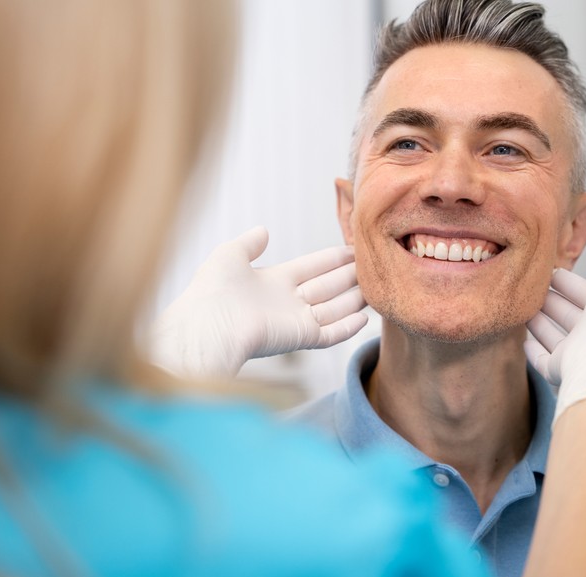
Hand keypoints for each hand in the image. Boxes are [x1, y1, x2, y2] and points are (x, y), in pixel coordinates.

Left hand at [149, 226, 367, 376]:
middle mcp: (287, 301)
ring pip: (334, 308)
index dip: (332, 258)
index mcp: (272, 280)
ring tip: (377, 286)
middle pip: (327, 285)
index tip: (353, 248)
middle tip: (373, 263)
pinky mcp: (301, 338)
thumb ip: (249, 242)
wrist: (209, 326)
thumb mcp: (230, 255)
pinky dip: (348, 327)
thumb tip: (263, 230)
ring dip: (355, 298)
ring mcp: (296, 320)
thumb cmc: (213, 290)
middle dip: (350, 275)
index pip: (311, 266)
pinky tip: (365, 317)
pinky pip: (331, 333)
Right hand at [524, 241, 585, 425]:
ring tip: (520, 306)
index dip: (570, 283)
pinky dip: (533, 351)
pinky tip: (523, 341)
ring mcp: (577, 356)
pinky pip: (543, 361)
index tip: (550, 272)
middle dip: (551, 300)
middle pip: (568, 315)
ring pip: (554, 336)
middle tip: (530, 287)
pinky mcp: (560, 371)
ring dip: (538, 322)